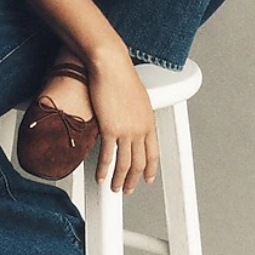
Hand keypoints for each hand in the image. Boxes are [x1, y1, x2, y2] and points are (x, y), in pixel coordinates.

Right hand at [86, 48, 159, 192]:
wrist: (111, 66)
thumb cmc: (121, 75)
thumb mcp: (138, 98)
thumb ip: (137, 115)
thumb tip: (131, 122)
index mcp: (149, 121)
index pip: (153, 153)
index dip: (150, 168)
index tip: (147, 178)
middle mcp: (140, 129)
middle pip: (139, 162)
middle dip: (133, 179)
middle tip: (128, 189)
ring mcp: (126, 131)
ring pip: (124, 164)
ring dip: (119, 180)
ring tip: (114, 188)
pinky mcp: (110, 129)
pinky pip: (108, 156)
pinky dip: (104, 170)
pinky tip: (101, 176)